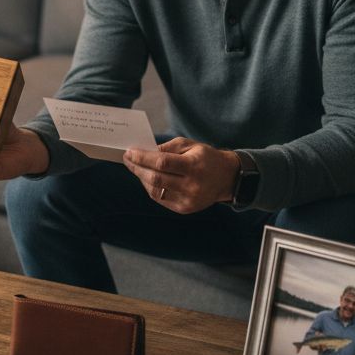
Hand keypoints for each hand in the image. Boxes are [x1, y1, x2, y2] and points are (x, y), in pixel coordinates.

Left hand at [122, 137, 239, 213]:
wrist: (226, 178)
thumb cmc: (206, 158)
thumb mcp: (189, 145)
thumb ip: (167, 148)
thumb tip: (144, 151)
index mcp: (194, 166)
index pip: (162, 163)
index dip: (143, 158)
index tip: (130, 152)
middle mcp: (191, 186)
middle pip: (156, 178)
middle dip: (138, 168)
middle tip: (128, 159)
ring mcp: (188, 200)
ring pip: (155, 191)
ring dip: (141, 178)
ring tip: (135, 168)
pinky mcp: (184, 209)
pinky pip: (160, 199)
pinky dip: (150, 188)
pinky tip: (146, 179)